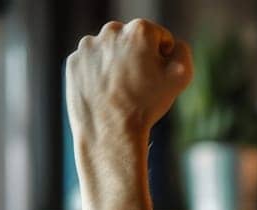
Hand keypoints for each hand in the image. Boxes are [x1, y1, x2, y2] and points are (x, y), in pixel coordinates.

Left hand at [66, 19, 191, 149]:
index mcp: (139, 31)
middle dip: (138, 57)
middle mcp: (111, 31)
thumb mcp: (181, 78)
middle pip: (132, 40)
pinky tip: (105, 92)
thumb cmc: (146, 105)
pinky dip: (98, 74)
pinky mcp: (74, 61)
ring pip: (110, 51)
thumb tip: (173, 46)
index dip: (163, 58)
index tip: (157, 77)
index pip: (158, 37)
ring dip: (117, 64)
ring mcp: (88, 46)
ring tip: (121, 90)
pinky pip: (91, 63)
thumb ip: (183, 52)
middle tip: (139, 85)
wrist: (110, 132)